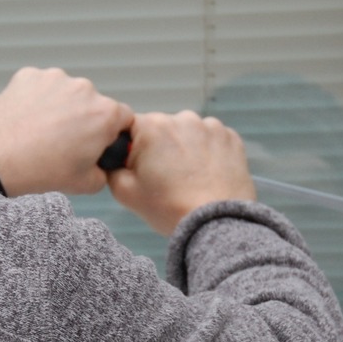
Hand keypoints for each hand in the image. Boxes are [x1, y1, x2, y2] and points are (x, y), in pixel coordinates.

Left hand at [0, 68, 133, 195]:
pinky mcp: (30, 75)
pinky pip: (40, 86)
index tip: (98, 142)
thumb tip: (101, 165)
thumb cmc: (42, 170)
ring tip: (41, 131)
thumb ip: (104, 172)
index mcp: (105, 114)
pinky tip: (27, 119)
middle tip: (64, 142)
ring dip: (60, 107)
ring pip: (66, 93)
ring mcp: (56, 78)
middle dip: (84, 118)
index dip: (112, 132)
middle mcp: (85, 89)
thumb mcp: (87, 184)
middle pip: (93, 103)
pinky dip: (36, 99)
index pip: (123, 117)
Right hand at [107, 111, 255, 235]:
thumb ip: (112, 168)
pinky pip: (212, 140)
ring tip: (190, 179)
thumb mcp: (125, 193)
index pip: (132, 127)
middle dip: (161, 148)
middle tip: (166, 179)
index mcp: (152, 126)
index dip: (133, 148)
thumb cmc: (170, 208)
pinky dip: (208, 153)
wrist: (216, 223)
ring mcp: (210, 126)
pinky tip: (206, 175)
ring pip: (188, 133)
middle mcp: (182, 118)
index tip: (141, 168)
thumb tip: (116, 160)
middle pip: (162, 128)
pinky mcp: (231, 138)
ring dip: (186, 149)